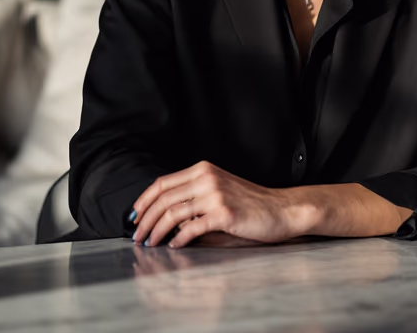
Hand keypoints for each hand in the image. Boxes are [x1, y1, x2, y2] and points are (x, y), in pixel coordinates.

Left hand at [131, 161, 312, 247]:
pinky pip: (192, 228)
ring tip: (149, 243)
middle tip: (136, 235)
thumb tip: (163, 216)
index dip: (143, 201)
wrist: (282, 209)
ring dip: (156, 231)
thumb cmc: (251, 204)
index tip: (134, 216)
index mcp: (203, 170)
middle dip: (145, 219)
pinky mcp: (224, 214)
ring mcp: (216, 195)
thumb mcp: (220, 190)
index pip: (162, 183)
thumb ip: (195, 196)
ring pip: (173, 213)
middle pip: (163, 198)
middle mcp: (207, 178)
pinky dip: (178, 239)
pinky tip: (174, 246)